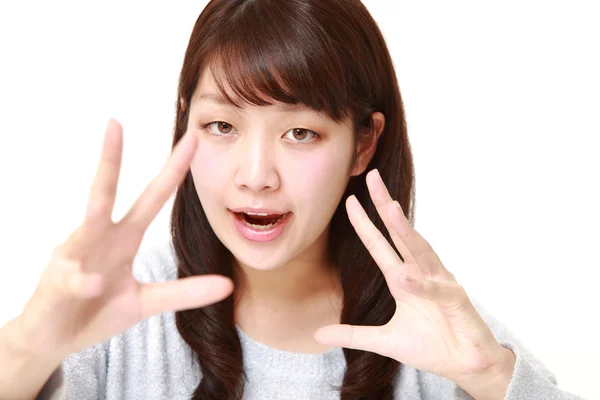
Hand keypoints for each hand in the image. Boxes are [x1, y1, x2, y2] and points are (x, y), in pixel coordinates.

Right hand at [5, 119, 232, 359]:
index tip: (193, 140)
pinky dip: (82, 281)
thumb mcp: (146, 302)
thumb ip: (184, 292)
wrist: (56, 339)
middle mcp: (99, 238)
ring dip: (92, 210)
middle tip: (114, 123)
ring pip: (83, 224)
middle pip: (106, 192)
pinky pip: (72, 279)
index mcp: (124, 238)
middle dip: (110, 158)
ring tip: (95, 203)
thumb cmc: (98, 311)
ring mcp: (75, 257)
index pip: (152, 197)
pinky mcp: (57, 282)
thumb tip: (228, 285)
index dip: (174, 171)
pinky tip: (91, 283)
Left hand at [314, 169, 512, 384]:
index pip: (379, 245)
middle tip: (373, 178)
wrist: (465, 365)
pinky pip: (438, 290)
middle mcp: (420, 274)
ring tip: (389, 208)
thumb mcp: (384, 341)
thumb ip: (353, 334)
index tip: (350, 201)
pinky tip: (407, 278)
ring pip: (421, 251)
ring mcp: (439, 284)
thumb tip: (317, 334)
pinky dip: (424, 285)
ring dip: (406, 230)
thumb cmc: (431, 347)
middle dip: (386, 206)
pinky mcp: (456, 301)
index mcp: (402, 280)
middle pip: (401, 234)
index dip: (364, 224)